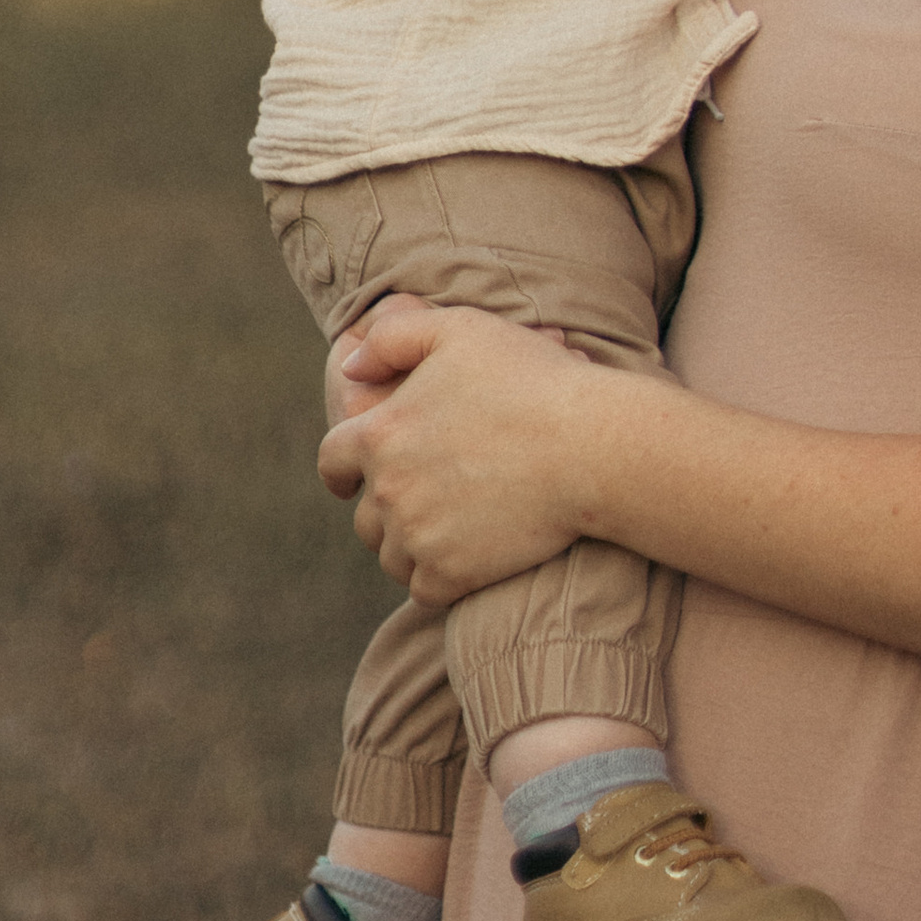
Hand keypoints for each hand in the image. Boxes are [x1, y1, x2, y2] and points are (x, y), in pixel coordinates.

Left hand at [315, 297, 611, 602]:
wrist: (588, 446)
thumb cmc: (530, 379)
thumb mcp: (457, 329)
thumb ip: (391, 337)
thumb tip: (350, 366)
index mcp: (381, 433)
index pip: (332, 461)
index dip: (341, 470)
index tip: (348, 481)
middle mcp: (389, 490)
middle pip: (365, 517)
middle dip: (385, 510)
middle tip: (419, 502)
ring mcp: (418, 538)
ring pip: (391, 557)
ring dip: (407, 548)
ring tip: (441, 533)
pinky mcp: (452, 575)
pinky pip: (424, 590)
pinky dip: (437, 580)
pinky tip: (461, 562)